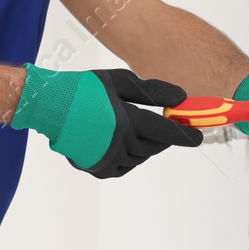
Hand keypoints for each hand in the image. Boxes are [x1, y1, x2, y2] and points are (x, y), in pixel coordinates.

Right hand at [10, 64, 202, 178]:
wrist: (49, 106)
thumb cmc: (84, 89)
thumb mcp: (120, 81)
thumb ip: (152, 91)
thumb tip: (180, 97)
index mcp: (128, 121)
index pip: (166, 133)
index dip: (185, 136)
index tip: (198, 138)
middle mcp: (120, 145)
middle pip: (153, 147)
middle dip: (163, 139)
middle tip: (165, 129)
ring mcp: (107, 159)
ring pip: (138, 158)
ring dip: (145, 148)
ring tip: (138, 133)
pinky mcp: (96, 167)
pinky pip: (122, 167)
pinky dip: (129, 158)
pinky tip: (125, 146)